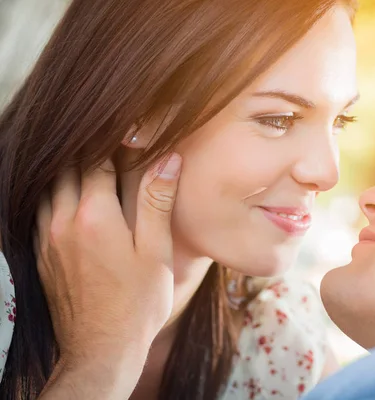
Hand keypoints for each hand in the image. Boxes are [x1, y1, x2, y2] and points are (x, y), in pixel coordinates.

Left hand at [35, 154, 181, 365]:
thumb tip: (168, 159)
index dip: (114, 142)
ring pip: (49, 186)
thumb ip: (157, 201)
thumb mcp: (156, 251)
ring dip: (68, 170)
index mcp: (95, 216)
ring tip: (91, 163)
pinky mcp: (42, 255)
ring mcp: (48, 238)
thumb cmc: (138, 303)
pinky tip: (70, 196)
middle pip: (68, 168)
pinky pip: (39, 209)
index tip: (128, 131)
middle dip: (88, 150)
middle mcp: (64, 221)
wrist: (102, 349)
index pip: (98, 160)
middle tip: (110, 141)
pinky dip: (54, 193)